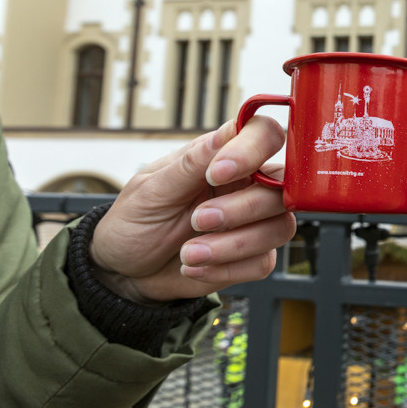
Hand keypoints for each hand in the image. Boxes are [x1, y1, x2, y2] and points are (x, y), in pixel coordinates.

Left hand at [89, 116, 295, 304]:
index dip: (252, 149)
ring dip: (233, 245)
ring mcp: (255, 221)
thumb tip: (224, 134)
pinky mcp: (254, 256)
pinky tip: (196, 267)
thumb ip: (191, 164)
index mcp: (222, 156)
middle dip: (242, 209)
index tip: (218, 173)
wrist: (126, 273)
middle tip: (197, 220)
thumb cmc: (135, 222)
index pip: (263, 134)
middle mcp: (246, 184)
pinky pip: (263, 262)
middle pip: (281, 187)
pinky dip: (226, 268)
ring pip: (280, 226)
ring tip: (189, 253)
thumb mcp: (151, 190)